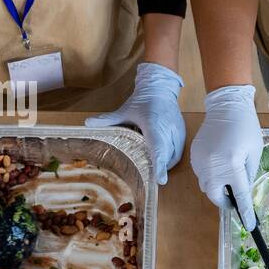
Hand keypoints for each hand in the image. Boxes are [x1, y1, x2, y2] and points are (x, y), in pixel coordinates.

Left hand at [85, 62, 185, 184]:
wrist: (161, 88)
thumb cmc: (143, 101)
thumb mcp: (125, 110)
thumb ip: (108, 120)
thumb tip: (87, 123)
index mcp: (154, 124)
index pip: (158, 148)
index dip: (159, 165)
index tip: (160, 180)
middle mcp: (168, 130)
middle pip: (167, 156)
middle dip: (160, 169)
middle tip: (150, 179)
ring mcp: (177, 132)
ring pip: (174, 156)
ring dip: (165, 165)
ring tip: (155, 170)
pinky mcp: (182, 134)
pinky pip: (178, 152)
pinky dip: (170, 159)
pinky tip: (161, 161)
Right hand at [189, 84, 261, 228]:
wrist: (226, 106)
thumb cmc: (246, 128)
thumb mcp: (254, 153)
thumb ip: (248, 175)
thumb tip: (243, 192)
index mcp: (232, 165)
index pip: (239, 196)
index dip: (245, 213)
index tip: (249, 226)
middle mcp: (213, 166)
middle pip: (215, 196)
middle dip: (225, 202)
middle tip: (235, 201)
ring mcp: (200, 161)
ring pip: (206, 186)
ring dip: (217, 188)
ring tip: (229, 180)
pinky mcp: (194, 155)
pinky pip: (201, 174)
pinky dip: (211, 176)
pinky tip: (220, 166)